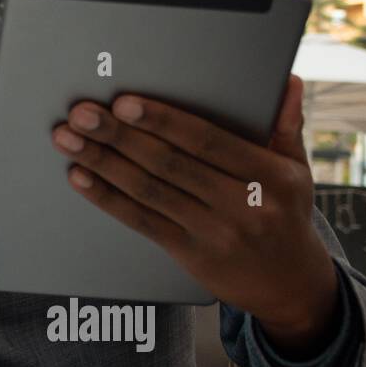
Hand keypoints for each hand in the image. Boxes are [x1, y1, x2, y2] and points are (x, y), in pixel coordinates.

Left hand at [50, 74, 338, 356]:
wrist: (290, 285)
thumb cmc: (285, 213)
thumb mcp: (296, 170)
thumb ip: (285, 125)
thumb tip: (287, 81)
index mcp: (269, 175)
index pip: (207, 141)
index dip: (163, 121)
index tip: (125, 102)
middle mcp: (242, 204)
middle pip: (168, 164)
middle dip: (119, 136)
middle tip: (82, 113)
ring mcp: (213, 232)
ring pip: (148, 191)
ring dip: (102, 162)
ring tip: (69, 139)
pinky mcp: (189, 254)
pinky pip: (141, 221)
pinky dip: (107, 198)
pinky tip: (81, 177)